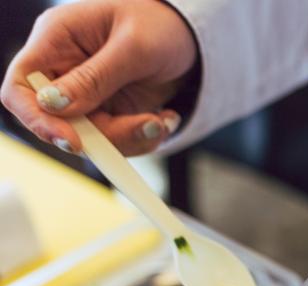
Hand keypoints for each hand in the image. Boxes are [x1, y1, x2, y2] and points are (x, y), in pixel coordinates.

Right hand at [1, 0, 197, 155]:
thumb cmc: (159, 25)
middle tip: (148, 126)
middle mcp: (65, 71)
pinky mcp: (109, 113)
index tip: (73, 141)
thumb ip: (95, 76)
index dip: (37, 118)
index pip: (20, 86)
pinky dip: (142, 138)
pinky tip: (165, 119)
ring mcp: (86, 96)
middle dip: (103, 136)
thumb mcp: (134, 46)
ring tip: (162, 121)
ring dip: (130, 139)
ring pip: (91, 139)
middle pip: (58, 123)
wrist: (189, 38)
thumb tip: (52, 104)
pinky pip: (116, 141)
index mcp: (56, 40)